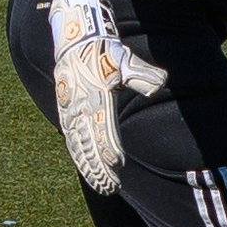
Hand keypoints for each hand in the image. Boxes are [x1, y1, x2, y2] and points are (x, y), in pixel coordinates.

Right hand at [48, 0, 168, 194]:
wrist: (76, 40)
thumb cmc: (106, 53)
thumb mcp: (126, 62)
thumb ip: (143, 75)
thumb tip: (160, 82)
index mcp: (98, 97)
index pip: (103, 129)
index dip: (110, 148)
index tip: (118, 164)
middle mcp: (81, 107)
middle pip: (89, 144)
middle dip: (99, 168)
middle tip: (111, 187)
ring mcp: (71, 111)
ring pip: (78, 146)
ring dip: (89, 167)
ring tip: (101, 185)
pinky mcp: (65, 112)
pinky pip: (71, 139)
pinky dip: (78, 156)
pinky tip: (85, 169)